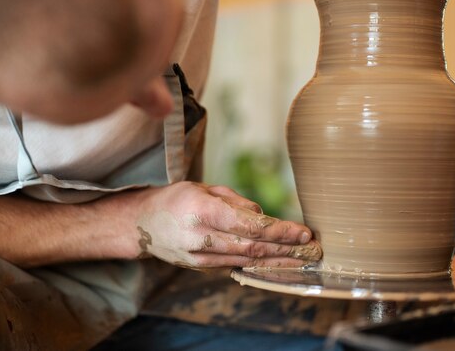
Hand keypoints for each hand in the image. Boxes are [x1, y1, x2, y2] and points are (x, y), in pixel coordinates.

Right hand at [126, 181, 321, 268]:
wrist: (142, 224)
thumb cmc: (175, 199)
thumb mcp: (204, 188)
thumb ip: (235, 202)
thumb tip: (262, 217)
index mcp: (202, 211)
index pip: (249, 225)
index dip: (279, 231)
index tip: (303, 232)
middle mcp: (201, 237)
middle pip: (253, 247)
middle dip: (286, 249)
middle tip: (313, 249)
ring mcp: (200, 257)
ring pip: (247, 261)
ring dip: (278, 261)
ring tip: (303, 259)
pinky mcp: (201, 267)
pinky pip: (235, 266)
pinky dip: (259, 266)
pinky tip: (278, 265)